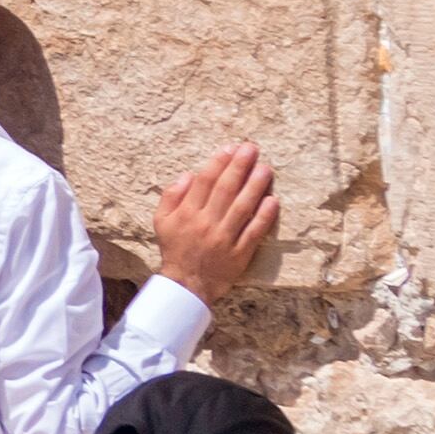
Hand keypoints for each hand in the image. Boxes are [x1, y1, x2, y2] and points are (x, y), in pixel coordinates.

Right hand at [147, 141, 278, 297]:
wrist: (186, 285)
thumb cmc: (175, 249)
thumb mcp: (161, 221)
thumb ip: (171, 196)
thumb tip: (189, 174)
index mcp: (187, 213)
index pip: (205, 182)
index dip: (219, 163)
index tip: (231, 148)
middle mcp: (206, 223)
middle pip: (226, 190)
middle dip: (240, 166)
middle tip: (252, 149)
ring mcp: (224, 238)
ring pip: (242, 207)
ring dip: (254, 186)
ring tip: (265, 168)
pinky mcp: (239, 253)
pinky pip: (253, 232)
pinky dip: (263, 216)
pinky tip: (273, 201)